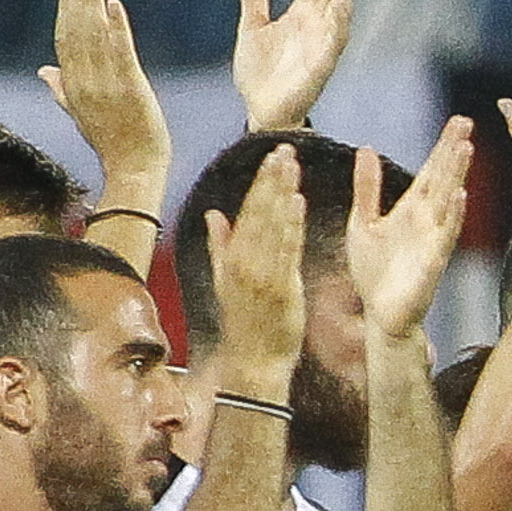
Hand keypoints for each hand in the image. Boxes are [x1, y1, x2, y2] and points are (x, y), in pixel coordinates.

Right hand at [41, 0, 173, 219]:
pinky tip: (114, 5)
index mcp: (72, 86)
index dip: (66, 9)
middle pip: (76, 32)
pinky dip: (116, 28)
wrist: (134, 169)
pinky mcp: (129, 89)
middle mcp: (83, 83)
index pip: (64, 39)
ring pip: (94, 37)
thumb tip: (42, 70)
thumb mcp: (80, 113)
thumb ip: (60, 88)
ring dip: (92, 4)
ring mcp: (105, 86)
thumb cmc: (112, 141)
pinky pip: (120, 53)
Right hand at [207, 135, 310, 396]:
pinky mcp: (280, 288)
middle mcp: (244, 263)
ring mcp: (262, 274)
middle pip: (259, 212)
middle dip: (272, 178)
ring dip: (283, 192)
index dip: (260, 183)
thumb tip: (213, 214)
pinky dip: (291, 225)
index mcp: (232, 259)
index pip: (247, 212)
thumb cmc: (244, 323)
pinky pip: (286, 250)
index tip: (271, 157)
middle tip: (284, 148)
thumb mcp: (225, 281)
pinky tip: (297, 201)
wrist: (254, 362)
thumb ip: (220, 245)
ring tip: (293, 165)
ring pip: (272, 225)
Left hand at [237, 0, 353, 135]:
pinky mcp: (321, 68)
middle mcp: (318, 28)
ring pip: (339, 13)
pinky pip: (335, 43)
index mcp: (304, 17)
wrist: (258, 111)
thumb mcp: (251, 27)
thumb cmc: (259, 73)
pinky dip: (339, 23)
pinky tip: (339, 4)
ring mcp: (322, 47)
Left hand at [348, 119, 472, 340]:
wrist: (380, 314)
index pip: (431, 171)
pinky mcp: (433, 262)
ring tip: (466, 148)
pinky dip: (455, 215)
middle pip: (444, 179)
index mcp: (411, 209)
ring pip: (448, 200)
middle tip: (467, 122)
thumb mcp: (362, 222)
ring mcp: (433, 240)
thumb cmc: (374, 271)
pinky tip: (461, 195)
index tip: (458, 121)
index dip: (443, 146)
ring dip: (457, 175)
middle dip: (454, 151)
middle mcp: (427, 220)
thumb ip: (367, 187)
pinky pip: (446, 235)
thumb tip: (367, 148)